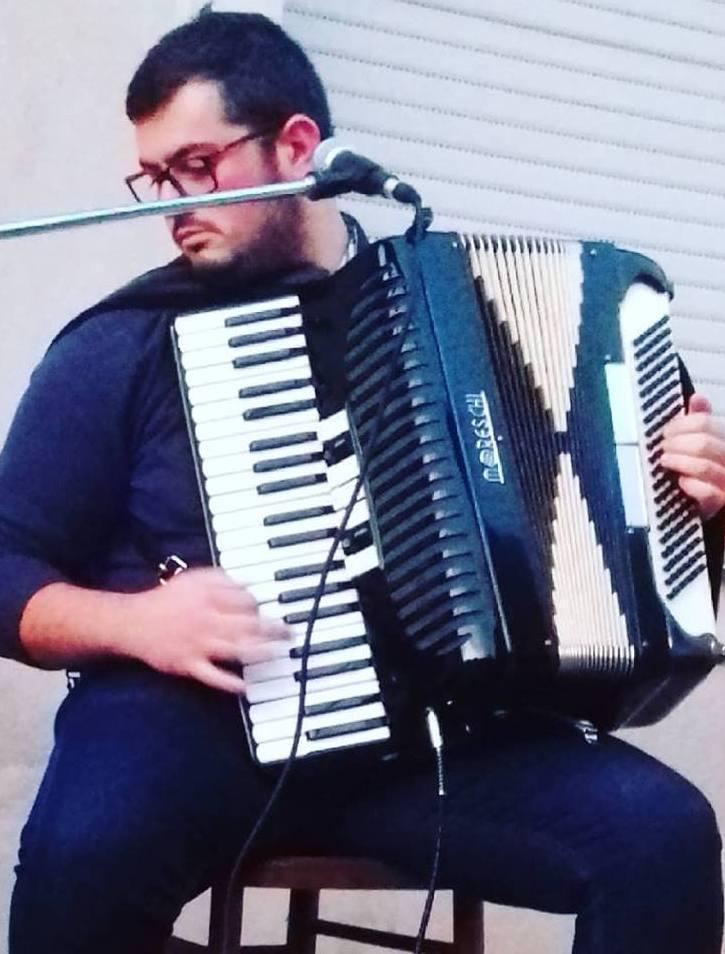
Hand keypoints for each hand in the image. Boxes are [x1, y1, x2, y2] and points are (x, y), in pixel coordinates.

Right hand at [126, 567, 289, 693]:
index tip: (271, 611)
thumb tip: (249, 583)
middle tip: (290, 633)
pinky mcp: (188, 665)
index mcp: (209, 597)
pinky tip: (245, 685)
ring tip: (277, 653)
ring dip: (259, 651)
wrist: (132, 623)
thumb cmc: (165, 599)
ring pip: (235, 649)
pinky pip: (211, 676)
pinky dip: (228, 682)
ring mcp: (198, 644)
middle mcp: (207, 620)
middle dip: (272, 629)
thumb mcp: (193, 578)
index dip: (261, 606)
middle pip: (247, 625)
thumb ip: (222, 578)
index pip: (245, 601)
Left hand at [661, 394, 724, 520]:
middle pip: (703, 442)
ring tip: (666, 460)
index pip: (706, 422)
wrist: (721, 519)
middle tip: (664, 446)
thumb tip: (697, 398)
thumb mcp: (712, 446)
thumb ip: (706, 423)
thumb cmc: (714, 478)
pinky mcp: (724, 503)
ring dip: (678, 461)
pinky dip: (690, 484)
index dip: (681, 424)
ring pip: (703, 464)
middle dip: (676, 443)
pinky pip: (708, 492)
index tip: (667, 430)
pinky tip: (682, 483)